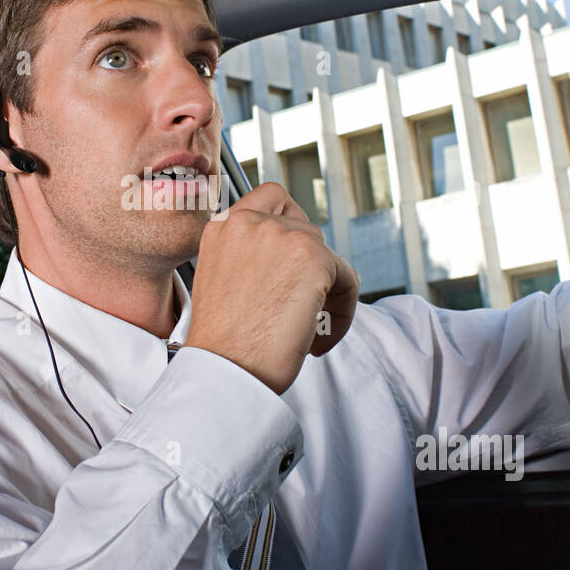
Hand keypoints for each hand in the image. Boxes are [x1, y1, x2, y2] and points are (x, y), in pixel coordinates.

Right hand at [185, 182, 360, 393]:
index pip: (272, 198)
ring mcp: (282, 235)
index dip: (290, 229)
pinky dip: (343, 312)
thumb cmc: (222, 343)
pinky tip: (319, 340)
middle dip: (311, 272)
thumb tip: (294, 260)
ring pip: (328, 257)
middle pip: (307, 229)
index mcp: (222, 226)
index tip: (291, 267)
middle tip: (301, 311)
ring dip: (326, 294)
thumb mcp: (224, 281)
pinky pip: (347, 280)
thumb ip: (252, 256)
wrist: (222, 370)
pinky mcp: (312, 257)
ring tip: (308, 331)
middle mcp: (249, 222)